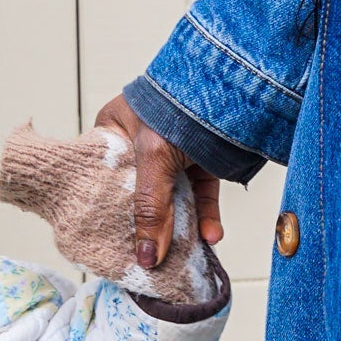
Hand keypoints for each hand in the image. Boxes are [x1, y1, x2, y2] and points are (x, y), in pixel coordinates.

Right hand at [93, 94, 223, 269]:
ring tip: (185, 256)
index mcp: (114, 132)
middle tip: (152, 258)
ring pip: (174, 199)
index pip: (105, 180)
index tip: (114, 244)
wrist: (235, 82)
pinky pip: (202, 195)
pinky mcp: (204, 159)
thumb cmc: (177, 103)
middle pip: (142, 195)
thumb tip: (147, 257)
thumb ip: (149, 208)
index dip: (109, 212)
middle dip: (150, 227)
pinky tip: (211, 236)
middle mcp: (142, 144)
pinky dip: (207, 217)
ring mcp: (175, 152)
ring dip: (183, 228)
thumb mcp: (154, 157)